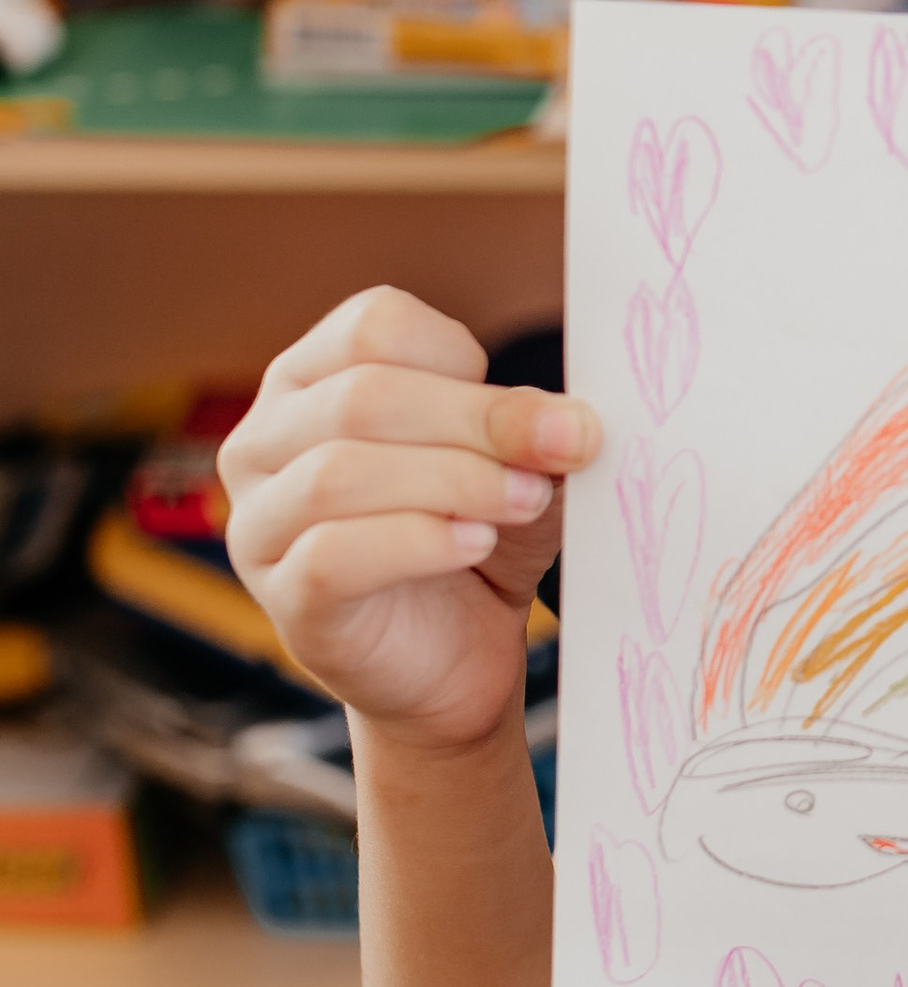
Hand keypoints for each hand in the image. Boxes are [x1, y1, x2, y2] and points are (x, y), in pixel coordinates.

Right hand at [222, 288, 598, 755]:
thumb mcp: (514, 467)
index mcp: (313, 379)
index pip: (372, 326)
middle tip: (564, 451)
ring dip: (455, 480)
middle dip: (480, 421)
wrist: (459, 659)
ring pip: (339, 472)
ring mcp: (259, 522)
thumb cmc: (476, 542)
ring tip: (524, 500)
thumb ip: (531, 431)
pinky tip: (473, 544)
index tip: (536, 407)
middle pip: (362, 396)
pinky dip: (417, 541)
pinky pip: (332, 554)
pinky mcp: (283, 598)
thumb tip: (570, 420)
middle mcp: (264, 441)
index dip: (463, 358)